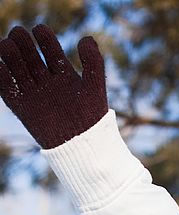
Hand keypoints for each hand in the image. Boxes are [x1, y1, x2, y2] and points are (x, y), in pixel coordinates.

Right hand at [0, 24, 106, 148]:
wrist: (81, 145)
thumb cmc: (92, 116)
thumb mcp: (94, 86)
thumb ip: (93, 62)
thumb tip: (86, 38)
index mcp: (64, 73)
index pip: (50, 49)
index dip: (44, 37)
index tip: (40, 29)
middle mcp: (46, 80)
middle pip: (30, 55)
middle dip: (22, 42)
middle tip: (18, 34)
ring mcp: (33, 92)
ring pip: (16, 67)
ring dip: (9, 55)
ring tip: (7, 45)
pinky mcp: (21, 106)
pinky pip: (6, 87)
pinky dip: (0, 75)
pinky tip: (0, 65)